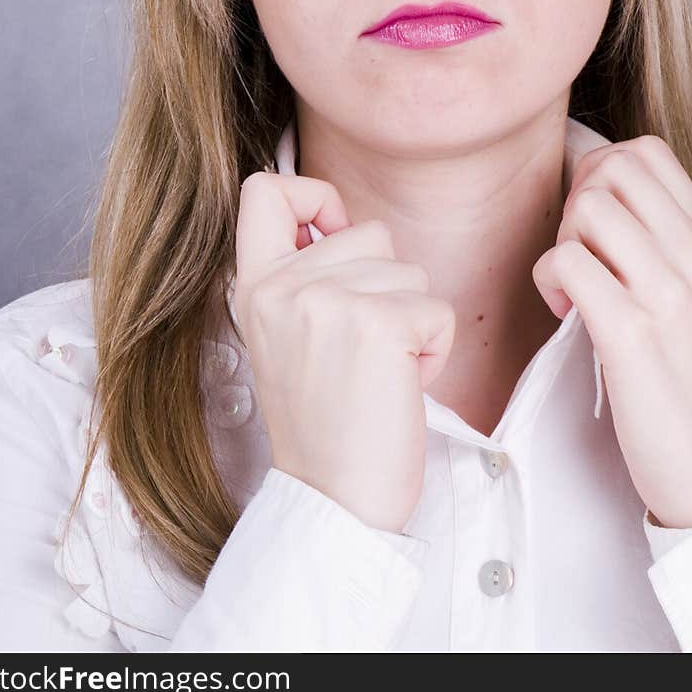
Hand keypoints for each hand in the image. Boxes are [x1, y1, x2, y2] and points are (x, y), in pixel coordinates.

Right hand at [234, 172, 455, 533]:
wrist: (334, 501)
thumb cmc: (324, 423)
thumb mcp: (285, 336)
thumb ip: (301, 275)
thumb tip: (335, 217)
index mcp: (253, 287)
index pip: (264, 190)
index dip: (313, 197)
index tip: (332, 234)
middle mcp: (282, 287)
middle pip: (369, 231)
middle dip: (385, 286)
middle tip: (359, 352)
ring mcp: (330, 301)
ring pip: (410, 269)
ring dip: (411, 320)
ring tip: (377, 372)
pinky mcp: (381, 323)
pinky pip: (438, 308)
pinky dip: (434, 349)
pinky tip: (401, 386)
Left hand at [531, 134, 691, 528]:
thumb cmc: (688, 378)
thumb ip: (657, 239)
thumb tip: (594, 193)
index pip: (647, 151)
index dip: (600, 172)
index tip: (592, 223)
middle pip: (611, 168)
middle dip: (576, 201)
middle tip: (579, 253)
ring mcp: (667, 293)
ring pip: (587, 207)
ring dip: (562, 242)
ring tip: (574, 286)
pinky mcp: (631, 334)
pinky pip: (566, 262)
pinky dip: (549, 281)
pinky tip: (566, 311)